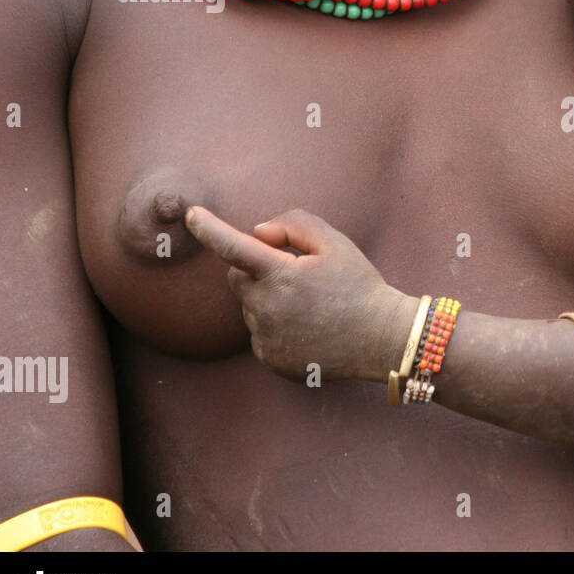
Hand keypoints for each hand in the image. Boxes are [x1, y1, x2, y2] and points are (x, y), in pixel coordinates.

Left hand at [184, 206, 410, 382]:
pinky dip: (276, 327)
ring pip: (250, 309)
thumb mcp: (335, 243)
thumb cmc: (360, 286)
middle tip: (295, 274)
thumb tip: (257, 233)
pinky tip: (309, 328)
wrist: (382, 338)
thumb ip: (294, 224)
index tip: (191, 214)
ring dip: (269, 301)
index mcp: (281, 275)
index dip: (209, 228)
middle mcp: (266, 308)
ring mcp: (266, 338)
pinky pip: (260, 335)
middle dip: (256, 271)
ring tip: (312, 307)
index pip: (233, 246)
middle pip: (238, 279)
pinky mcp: (271, 359)